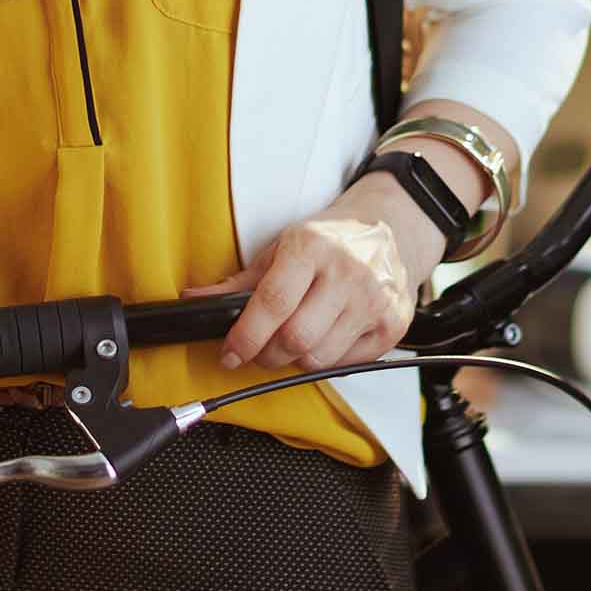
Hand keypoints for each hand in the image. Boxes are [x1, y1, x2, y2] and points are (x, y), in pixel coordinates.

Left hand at [180, 176, 443, 374]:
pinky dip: (327, 361)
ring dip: (295, 361)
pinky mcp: (393, 324)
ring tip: (292, 343)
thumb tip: (197, 300)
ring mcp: (374, 300)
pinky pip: (347, 363)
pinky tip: (324, 339)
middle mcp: (347, 273)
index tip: (230, 352)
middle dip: (266, 355)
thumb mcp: (283, 246)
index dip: (245, 336)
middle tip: (258, 351)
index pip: (273, 303)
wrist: (390, 227)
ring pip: (320, 358)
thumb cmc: (330, 239)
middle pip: (295, 339)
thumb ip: (241, 280)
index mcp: (312, 247)